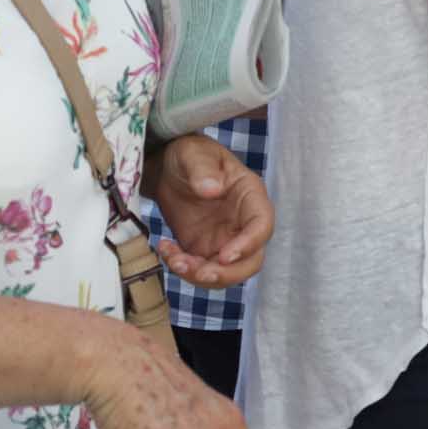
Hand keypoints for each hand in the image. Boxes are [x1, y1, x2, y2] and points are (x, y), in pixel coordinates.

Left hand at [146, 135, 272, 290]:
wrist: (168, 168)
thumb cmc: (188, 154)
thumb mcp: (193, 153)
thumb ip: (203, 169)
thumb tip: (213, 189)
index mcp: (250, 196)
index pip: (262, 226)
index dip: (249, 245)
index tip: (224, 256)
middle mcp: (243, 224)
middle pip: (251, 260)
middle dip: (226, 273)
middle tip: (199, 273)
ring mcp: (225, 240)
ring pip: (226, 273)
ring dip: (201, 275)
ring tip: (174, 260)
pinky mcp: (204, 251)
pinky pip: (200, 270)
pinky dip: (183, 268)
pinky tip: (165, 249)